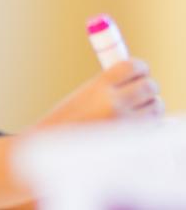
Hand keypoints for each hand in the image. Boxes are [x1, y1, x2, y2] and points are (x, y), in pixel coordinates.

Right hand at [34, 58, 163, 128]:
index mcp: (99, 86)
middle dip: (148, 86)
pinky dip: (150, 121)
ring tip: (139, 107)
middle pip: (149, 86)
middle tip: (141, 89)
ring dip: (151, 104)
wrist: (56, 146)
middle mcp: (114, 102)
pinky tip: (137, 121)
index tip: (140, 70)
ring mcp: (125, 122)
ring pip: (156, 105)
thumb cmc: (69, 119)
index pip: (132, 67)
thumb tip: (135, 78)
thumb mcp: (84, 94)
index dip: (140, 67)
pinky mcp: (132, 140)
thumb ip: (108, 85)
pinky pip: (154, 125)